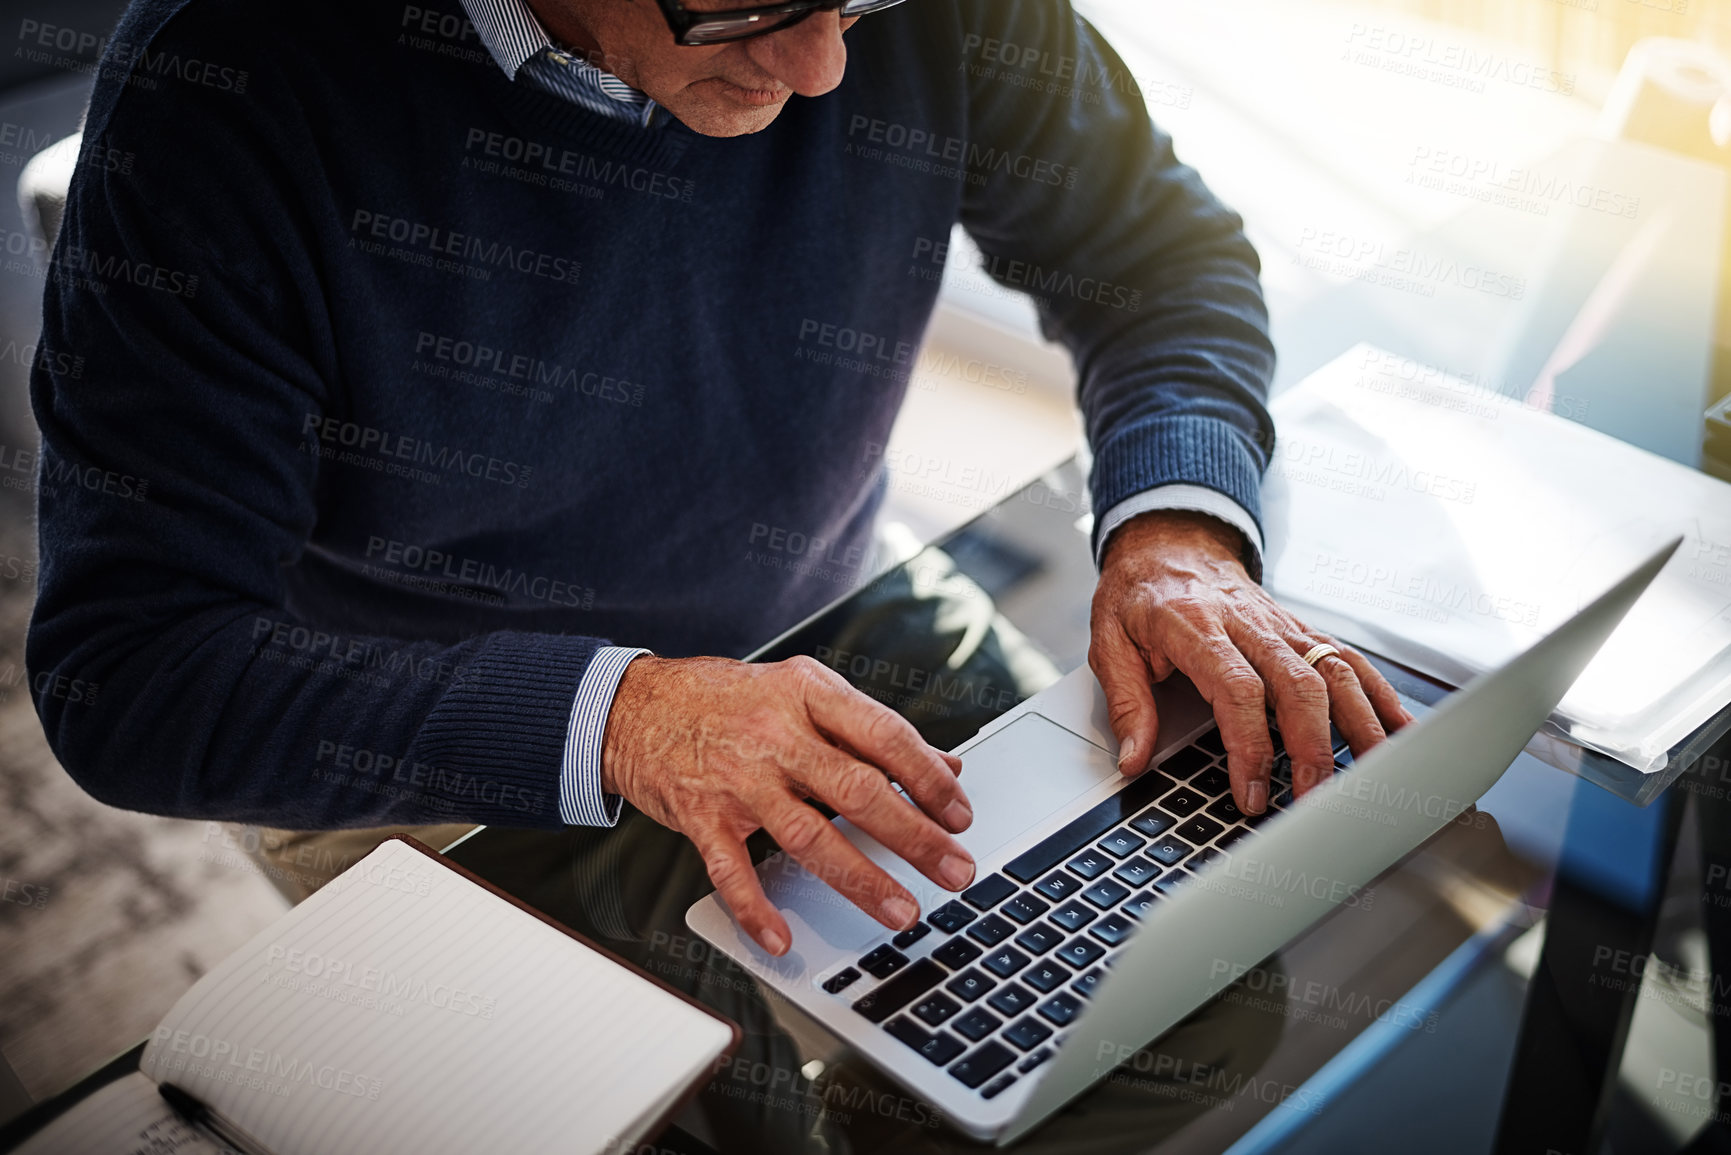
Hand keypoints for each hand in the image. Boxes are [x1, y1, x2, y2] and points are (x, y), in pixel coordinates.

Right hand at [601, 654, 975, 955]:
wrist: (633, 706)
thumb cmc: (727, 699)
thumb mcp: (802, 693)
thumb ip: (870, 729)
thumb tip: (944, 763)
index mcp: (807, 693)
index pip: (884, 736)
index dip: (929, 778)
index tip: (961, 815)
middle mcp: (774, 733)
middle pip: (856, 790)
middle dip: (913, 837)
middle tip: (955, 870)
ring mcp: (736, 778)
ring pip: (807, 835)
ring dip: (859, 879)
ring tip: (900, 911)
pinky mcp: (701, 815)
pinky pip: (731, 870)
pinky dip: (756, 909)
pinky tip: (782, 938)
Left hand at [1089, 510, 1412, 815]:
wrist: (1169, 541)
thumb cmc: (1138, 593)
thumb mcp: (1107, 640)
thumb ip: (1125, 702)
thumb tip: (1134, 760)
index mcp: (1195, 625)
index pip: (1237, 689)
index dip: (1250, 745)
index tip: (1251, 792)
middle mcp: (1248, 624)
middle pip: (1298, 685)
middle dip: (1312, 748)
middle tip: (1310, 800)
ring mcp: (1282, 625)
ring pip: (1335, 672)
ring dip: (1358, 728)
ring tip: (1370, 779)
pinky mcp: (1301, 630)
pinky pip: (1349, 661)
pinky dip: (1379, 696)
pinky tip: (1400, 731)